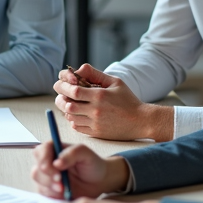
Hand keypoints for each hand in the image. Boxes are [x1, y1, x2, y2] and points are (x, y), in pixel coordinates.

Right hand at [30, 141, 130, 199]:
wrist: (98, 181)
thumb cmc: (92, 164)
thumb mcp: (85, 154)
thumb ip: (71, 154)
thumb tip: (57, 162)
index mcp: (54, 149)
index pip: (40, 151)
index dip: (44, 160)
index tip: (56, 169)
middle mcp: (47, 162)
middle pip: (37, 169)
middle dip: (47, 178)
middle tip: (61, 184)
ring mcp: (47, 177)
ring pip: (39, 183)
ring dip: (50, 187)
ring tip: (64, 190)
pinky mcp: (49, 190)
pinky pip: (43, 194)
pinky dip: (52, 195)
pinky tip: (63, 195)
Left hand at [53, 64, 173, 140]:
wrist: (141, 121)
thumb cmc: (128, 99)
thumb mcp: (115, 82)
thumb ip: (95, 74)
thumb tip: (78, 69)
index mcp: (100, 95)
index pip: (73, 91)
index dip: (63, 87)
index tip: (61, 85)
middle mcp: (96, 110)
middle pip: (68, 105)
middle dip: (61, 99)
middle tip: (62, 96)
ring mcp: (96, 123)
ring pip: (70, 117)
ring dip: (67, 110)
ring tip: (71, 104)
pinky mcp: (96, 133)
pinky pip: (77, 127)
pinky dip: (73, 120)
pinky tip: (78, 115)